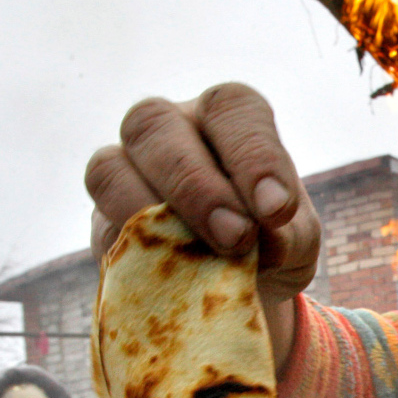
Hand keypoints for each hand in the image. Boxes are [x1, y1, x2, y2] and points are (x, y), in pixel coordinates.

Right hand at [85, 83, 320, 367]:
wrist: (237, 287)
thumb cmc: (272, 243)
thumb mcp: (296, 241)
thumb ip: (287, 236)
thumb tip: (261, 242)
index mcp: (225, 119)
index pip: (232, 110)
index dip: (253, 155)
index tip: (277, 210)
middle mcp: (170, 130)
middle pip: (155, 125)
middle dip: (195, 185)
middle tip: (236, 237)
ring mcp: (127, 170)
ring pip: (109, 167)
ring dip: (147, 210)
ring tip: (191, 257)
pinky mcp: (104, 222)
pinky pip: (101, 226)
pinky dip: (130, 249)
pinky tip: (164, 273)